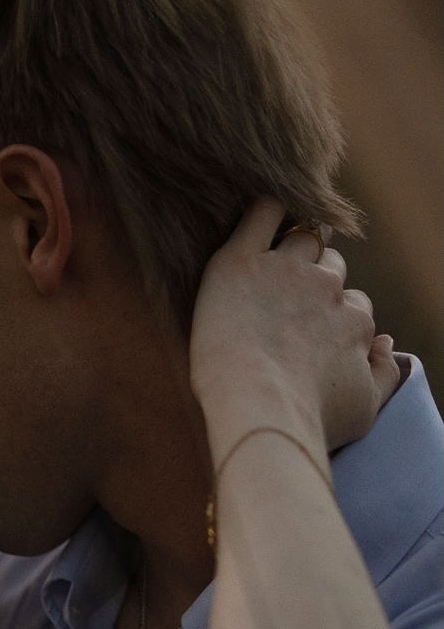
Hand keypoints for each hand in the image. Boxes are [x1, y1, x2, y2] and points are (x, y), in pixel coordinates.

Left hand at [189, 198, 398, 462]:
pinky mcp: (240, 262)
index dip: (334, 317)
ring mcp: (285, 271)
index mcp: (355, 321)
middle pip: (331, 267)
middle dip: (318, 278)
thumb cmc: (308, 420)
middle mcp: (326, 290)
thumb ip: (385, 375)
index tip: (312, 333)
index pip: (353, 305)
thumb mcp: (364, 410)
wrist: (260, 410)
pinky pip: (261, 214)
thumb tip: (388, 345)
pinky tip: (266, 210)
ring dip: (297, 243)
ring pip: (303, 239)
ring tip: (279, 253)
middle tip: (289, 297)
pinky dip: (267, 208)